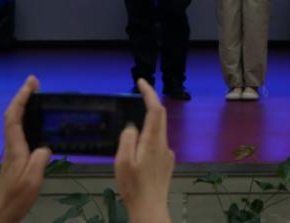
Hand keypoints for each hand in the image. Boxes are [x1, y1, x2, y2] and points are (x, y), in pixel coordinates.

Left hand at [0, 76, 51, 222]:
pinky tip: (39, 124)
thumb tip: (45, 147)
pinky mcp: (16, 159)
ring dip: (25, 107)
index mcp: (15, 148)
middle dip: (23, 97)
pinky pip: (21, 133)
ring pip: (16, 124)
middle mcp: (12, 147)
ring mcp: (13, 153)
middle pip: (13, 116)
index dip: (21, 98)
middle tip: (36, 84)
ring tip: (38, 98)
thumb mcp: (32, 178)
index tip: (31, 83)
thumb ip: (40, 158)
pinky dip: (28, 121)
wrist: (1, 213)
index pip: (14, 117)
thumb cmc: (16, 195)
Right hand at [115, 79, 173, 222]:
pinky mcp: (167, 162)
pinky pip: (156, 145)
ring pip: (157, 132)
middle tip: (138, 94)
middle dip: (150, 103)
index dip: (149, 93)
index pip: (155, 109)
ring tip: (128, 145)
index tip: (141, 82)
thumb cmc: (133, 186)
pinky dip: (147, 141)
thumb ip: (127, 140)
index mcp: (153, 141)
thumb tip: (132, 127)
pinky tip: (137, 159)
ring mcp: (167, 153)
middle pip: (160, 117)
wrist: (150, 208)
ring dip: (146, 125)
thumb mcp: (122, 162)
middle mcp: (164, 143)